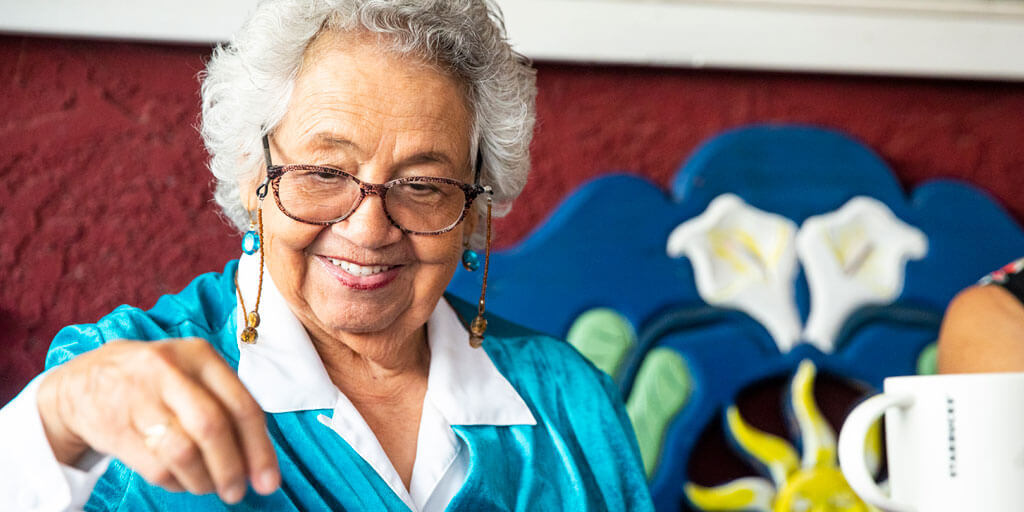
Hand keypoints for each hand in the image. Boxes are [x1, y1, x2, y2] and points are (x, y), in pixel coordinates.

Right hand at [36, 338, 279, 502]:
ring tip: (209, 487)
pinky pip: (156, 467)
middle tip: (237, 492)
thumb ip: (227, 406)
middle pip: (212, 428)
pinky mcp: (114, 427)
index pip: (241, 405)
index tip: (269, 481)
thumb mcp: (191, 373)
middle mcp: (170, 370)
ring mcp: (138, 397)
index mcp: (199, 355)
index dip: (260, 449)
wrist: (82, 382)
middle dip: (231, 469)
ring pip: (183, 451)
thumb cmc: (155, 382)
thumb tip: (261, 462)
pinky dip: (176, 482)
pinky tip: (181, 480)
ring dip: (203, 480)